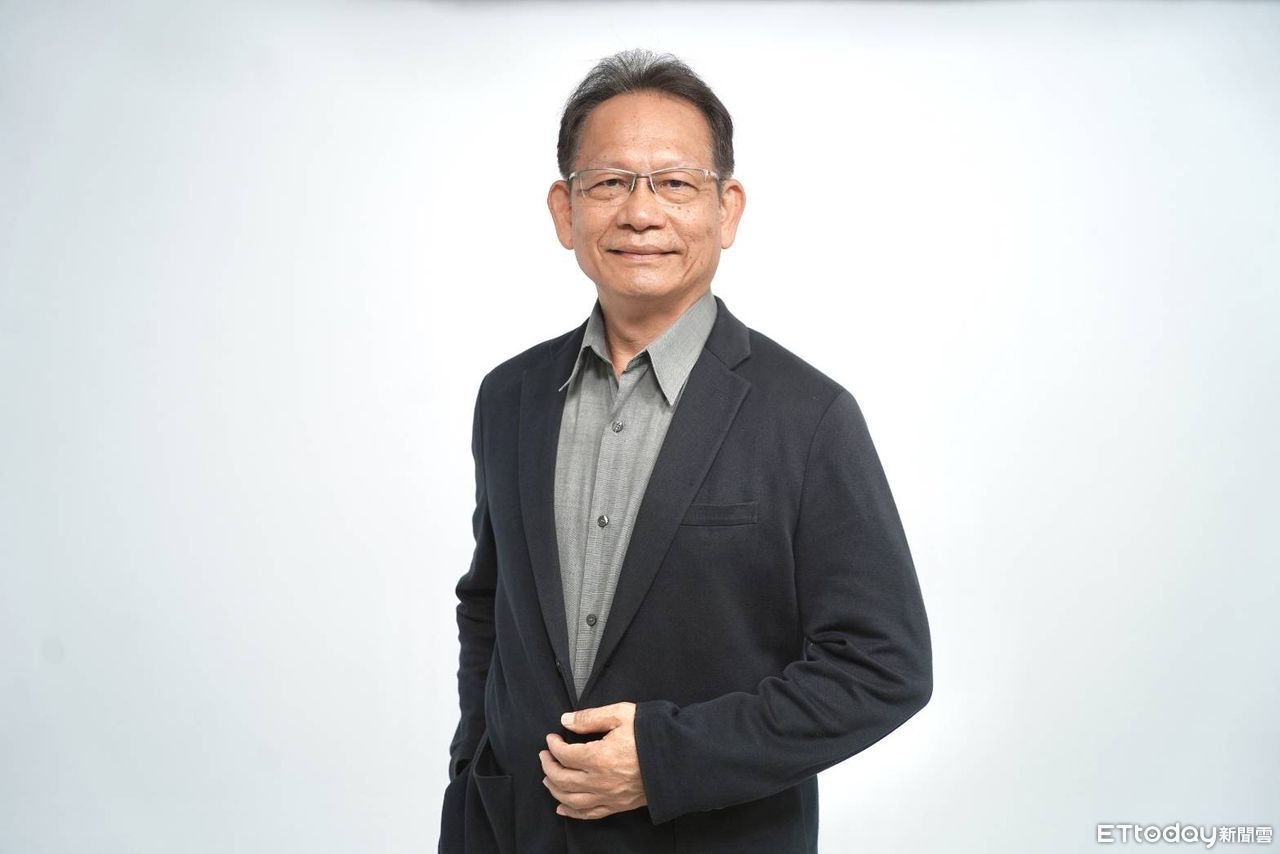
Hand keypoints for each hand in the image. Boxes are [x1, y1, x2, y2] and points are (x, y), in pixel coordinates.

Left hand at [540, 701, 647, 819]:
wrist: (679, 758)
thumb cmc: (652, 734)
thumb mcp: (621, 715)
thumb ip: (590, 718)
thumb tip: (566, 720)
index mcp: (598, 757)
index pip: (564, 755)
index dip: (553, 746)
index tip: (551, 738)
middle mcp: (600, 781)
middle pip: (562, 779)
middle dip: (548, 766)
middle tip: (545, 755)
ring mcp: (608, 796)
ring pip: (571, 799)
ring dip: (555, 789)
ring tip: (548, 778)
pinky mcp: (618, 805)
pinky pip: (589, 814)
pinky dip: (572, 812)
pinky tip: (563, 808)